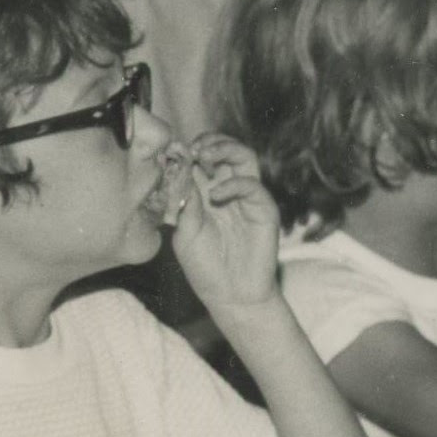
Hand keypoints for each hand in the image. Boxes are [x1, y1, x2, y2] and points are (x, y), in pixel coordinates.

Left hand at [166, 134, 282, 312]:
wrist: (231, 294)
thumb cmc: (205, 266)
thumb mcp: (185, 233)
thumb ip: (183, 204)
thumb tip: (179, 172)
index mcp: (204, 193)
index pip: (200, 159)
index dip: (188, 150)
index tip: (173, 150)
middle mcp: (227, 189)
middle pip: (224, 150)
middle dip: (209, 142)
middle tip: (194, 149)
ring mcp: (247, 197)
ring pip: (244, 157)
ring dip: (225, 150)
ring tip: (205, 157)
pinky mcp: (263, 209)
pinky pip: (252, 185)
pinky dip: (234, 184)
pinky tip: (216, 194)